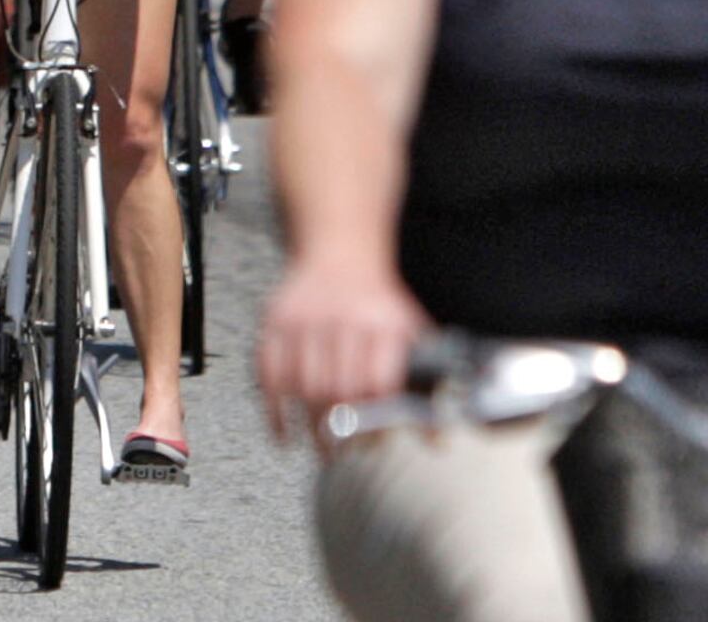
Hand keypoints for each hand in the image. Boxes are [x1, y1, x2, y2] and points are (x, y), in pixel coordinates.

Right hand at [256, 258, 432, 446]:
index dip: (375, 420)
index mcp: (382, 323)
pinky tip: (284, 431)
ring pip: (302, 387)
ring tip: (321, 448)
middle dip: (340, 431)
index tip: (373, 445)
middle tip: (343, 455)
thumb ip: (428, 384)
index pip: (378, 382)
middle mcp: (341, 319)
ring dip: (310, 426)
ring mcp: (303, 319)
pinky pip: (268, 374)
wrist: (339, 252)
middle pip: (337, 390)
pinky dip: (273, 408)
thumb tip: (438, 441)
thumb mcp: (411, 332)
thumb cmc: (379, 303)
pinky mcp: (275, 322)